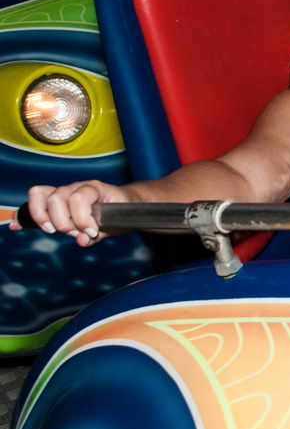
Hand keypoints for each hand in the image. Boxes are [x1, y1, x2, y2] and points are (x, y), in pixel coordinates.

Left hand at [12, 181, 130, 246]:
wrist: (136, 209)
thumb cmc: (112, 218)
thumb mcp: (92, 232)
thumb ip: (81, 235)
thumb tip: (80, 241)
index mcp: (63, 200)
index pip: (38, 197)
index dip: (27, 211)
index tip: (15, 226)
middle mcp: (69, 191)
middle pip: (45, 199)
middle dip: (55, 222)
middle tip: (71, 232)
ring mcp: (82, 187)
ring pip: (59, 198)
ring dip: (69, 220)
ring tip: (85, 230)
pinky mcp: (97, 187)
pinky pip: (80, 198)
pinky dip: (83, 218)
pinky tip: (93, 228)